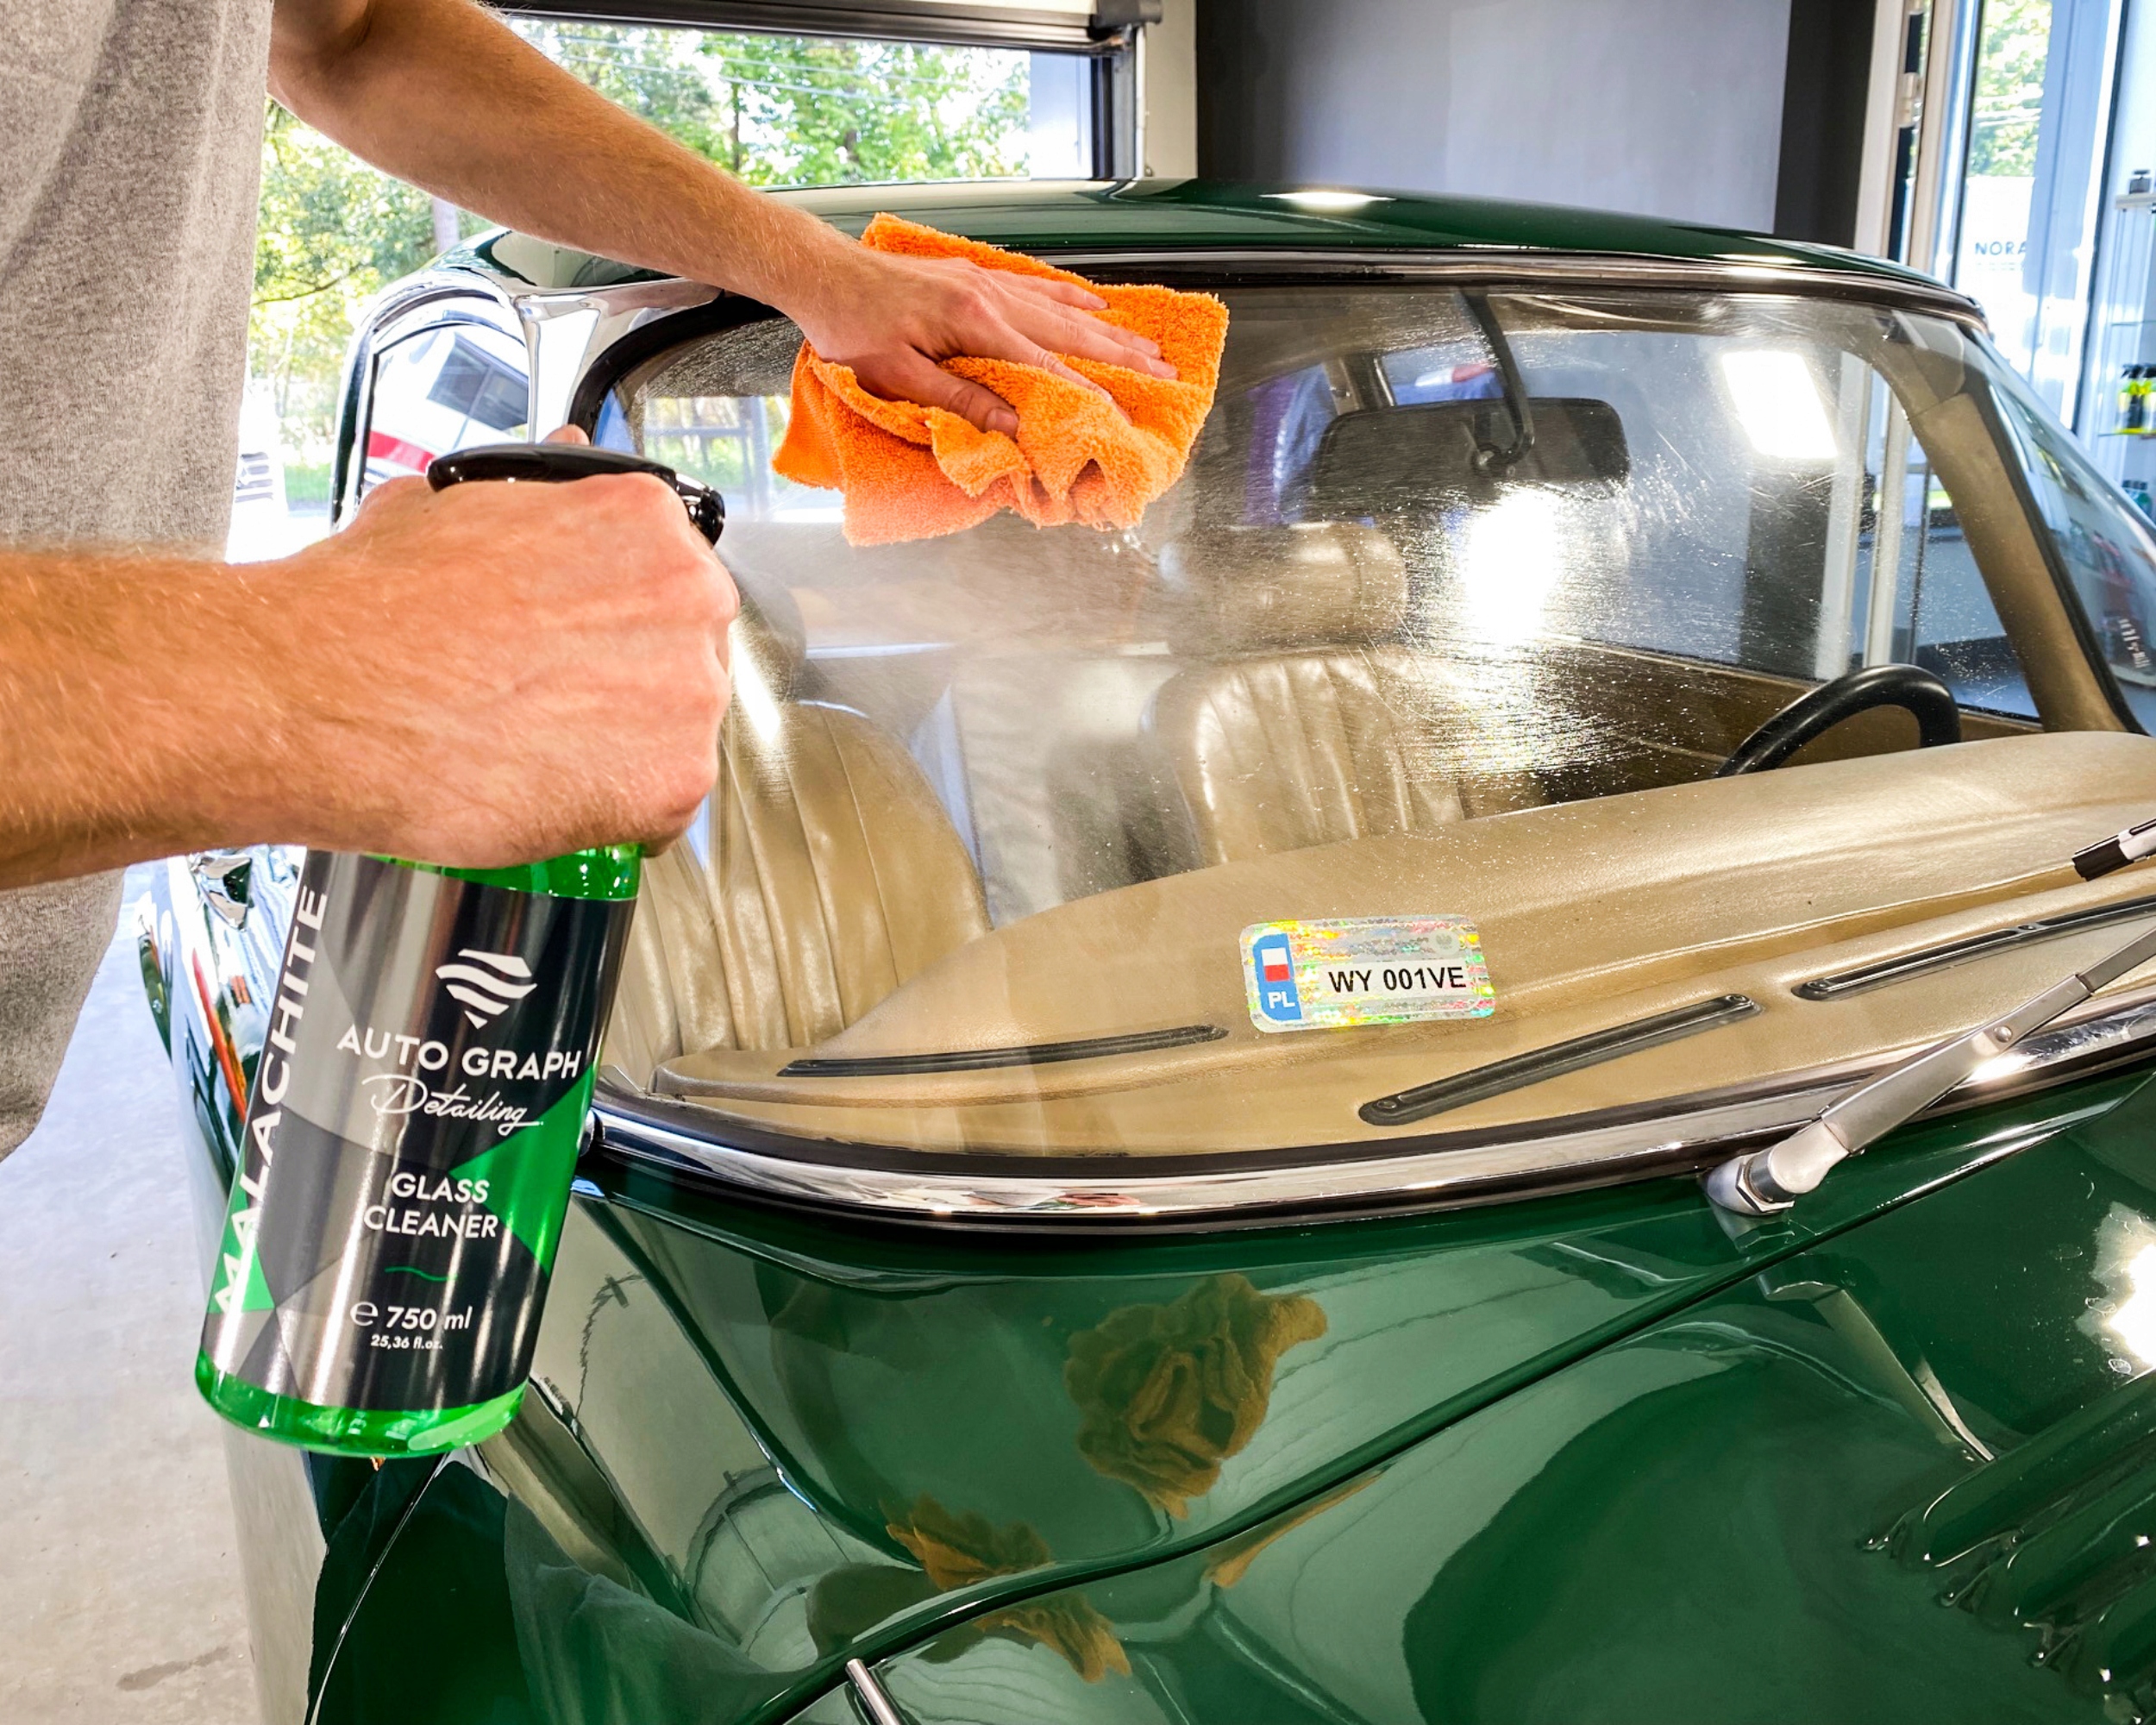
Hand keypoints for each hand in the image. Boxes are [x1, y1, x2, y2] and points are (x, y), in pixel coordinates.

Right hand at [256, 440, 735, 864]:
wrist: (324, 696)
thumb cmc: (374, 605)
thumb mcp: (455, 501)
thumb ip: (541, 489)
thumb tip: (569, 453)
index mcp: (646, 518)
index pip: (672, 575)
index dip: (620, 620)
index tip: (582, 643)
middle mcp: (689, 597)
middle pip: (687, 651)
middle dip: (628, 680)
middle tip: (548, 700)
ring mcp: (691, 692)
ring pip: (679, 729)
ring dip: (621, 745)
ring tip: (532, 746)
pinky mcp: (674, 780)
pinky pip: (664, 806)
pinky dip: (613, 810)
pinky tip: (546, 791)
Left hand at [790, 245, 1177, 436]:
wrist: (822, 272)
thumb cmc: (851, 329)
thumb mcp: (899, 377)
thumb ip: (961, 398)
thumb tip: (1014, 425)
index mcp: (973, 321)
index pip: (1043, 365)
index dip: (1083, 391)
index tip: (1119, 412)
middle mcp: (989, 294)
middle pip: (1068, 330)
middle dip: (1119, 353)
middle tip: (1164, 370)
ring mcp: (984, 280)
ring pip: (1060, 307)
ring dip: (1107, 327)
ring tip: (1146, 343)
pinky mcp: (974, 274)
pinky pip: (1037, 287)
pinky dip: (1070, 298)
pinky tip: (1093, 305)